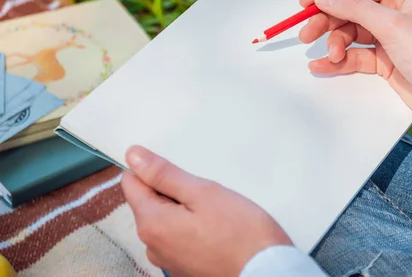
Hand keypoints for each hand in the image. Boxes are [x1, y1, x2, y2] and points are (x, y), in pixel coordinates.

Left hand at [121, 146, 291, 276]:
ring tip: (216, 211)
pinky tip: (218, 227)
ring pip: (168, 220)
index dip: (152, 169)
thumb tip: (134, 157)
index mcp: (152, 223)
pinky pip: (180, 237)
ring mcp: (168, 260)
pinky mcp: (185, 267)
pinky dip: (194, 227)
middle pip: (150, 202)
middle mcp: (153, 246)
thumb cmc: (241, 234)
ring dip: (186, 209)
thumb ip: (164, 175)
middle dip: (174, 190)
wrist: (267, 272)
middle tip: (205, 191)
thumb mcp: (203, 192)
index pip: (132, 183)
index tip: (178, 168)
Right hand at [299, 0, 411, 134]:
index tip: (306, 0)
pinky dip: (339, 61)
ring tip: (330, 56)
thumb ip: (355, 8)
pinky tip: (322, 66)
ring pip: (351, 34)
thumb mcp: (392, 26)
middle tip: (306, 33)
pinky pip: (356, 55)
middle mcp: (396, 12)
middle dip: (327, 20)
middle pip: (351, 9)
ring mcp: (390, 37)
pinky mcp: (386, 61)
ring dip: (335, 44)